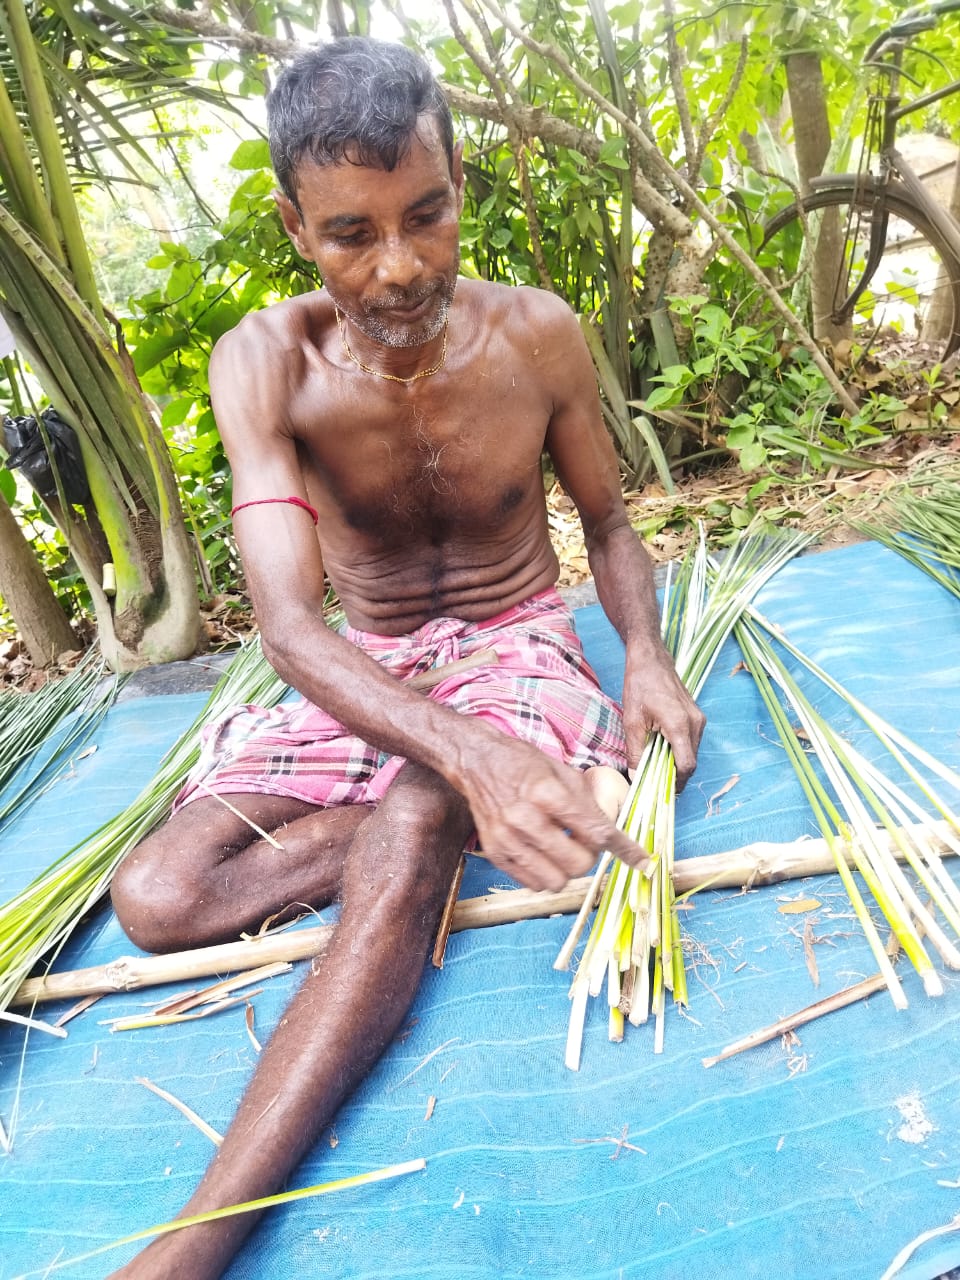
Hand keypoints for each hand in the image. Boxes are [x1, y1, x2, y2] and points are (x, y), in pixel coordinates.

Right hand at [458, 729, 645, 891]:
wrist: (476, 761)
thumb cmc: (522, 762)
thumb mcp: (561, 770)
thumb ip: (588, 802)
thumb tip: (614, 830)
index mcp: (547, 792)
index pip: (596, 831)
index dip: (624, 849)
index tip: (642, 861)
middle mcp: (525, 818)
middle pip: (578, 863)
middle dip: (590, 856)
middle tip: (583, 841)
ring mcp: (507, 838)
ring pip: (556, 881)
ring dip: (567, 870)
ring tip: (561, 849)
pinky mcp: (495, 852)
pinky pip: (532, 883)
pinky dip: (545, 875)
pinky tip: (542, 854)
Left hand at [622, 648, 705, 788]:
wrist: (650, 659)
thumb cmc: (640, 685)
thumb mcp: (632, 721)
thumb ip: (635, 751)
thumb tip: (635, 775)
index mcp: (680, 725)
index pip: (686, 765)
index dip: (676, 782)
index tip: (663, 791)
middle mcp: (695, 723)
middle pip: (691, 760)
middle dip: (675, 774)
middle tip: (656, 781)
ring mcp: (698, 718)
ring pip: (692, 751)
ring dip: (677, 761)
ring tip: (656, 765)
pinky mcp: (697, 715)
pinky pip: (691, 740)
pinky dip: (679, 748)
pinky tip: (662, 748)